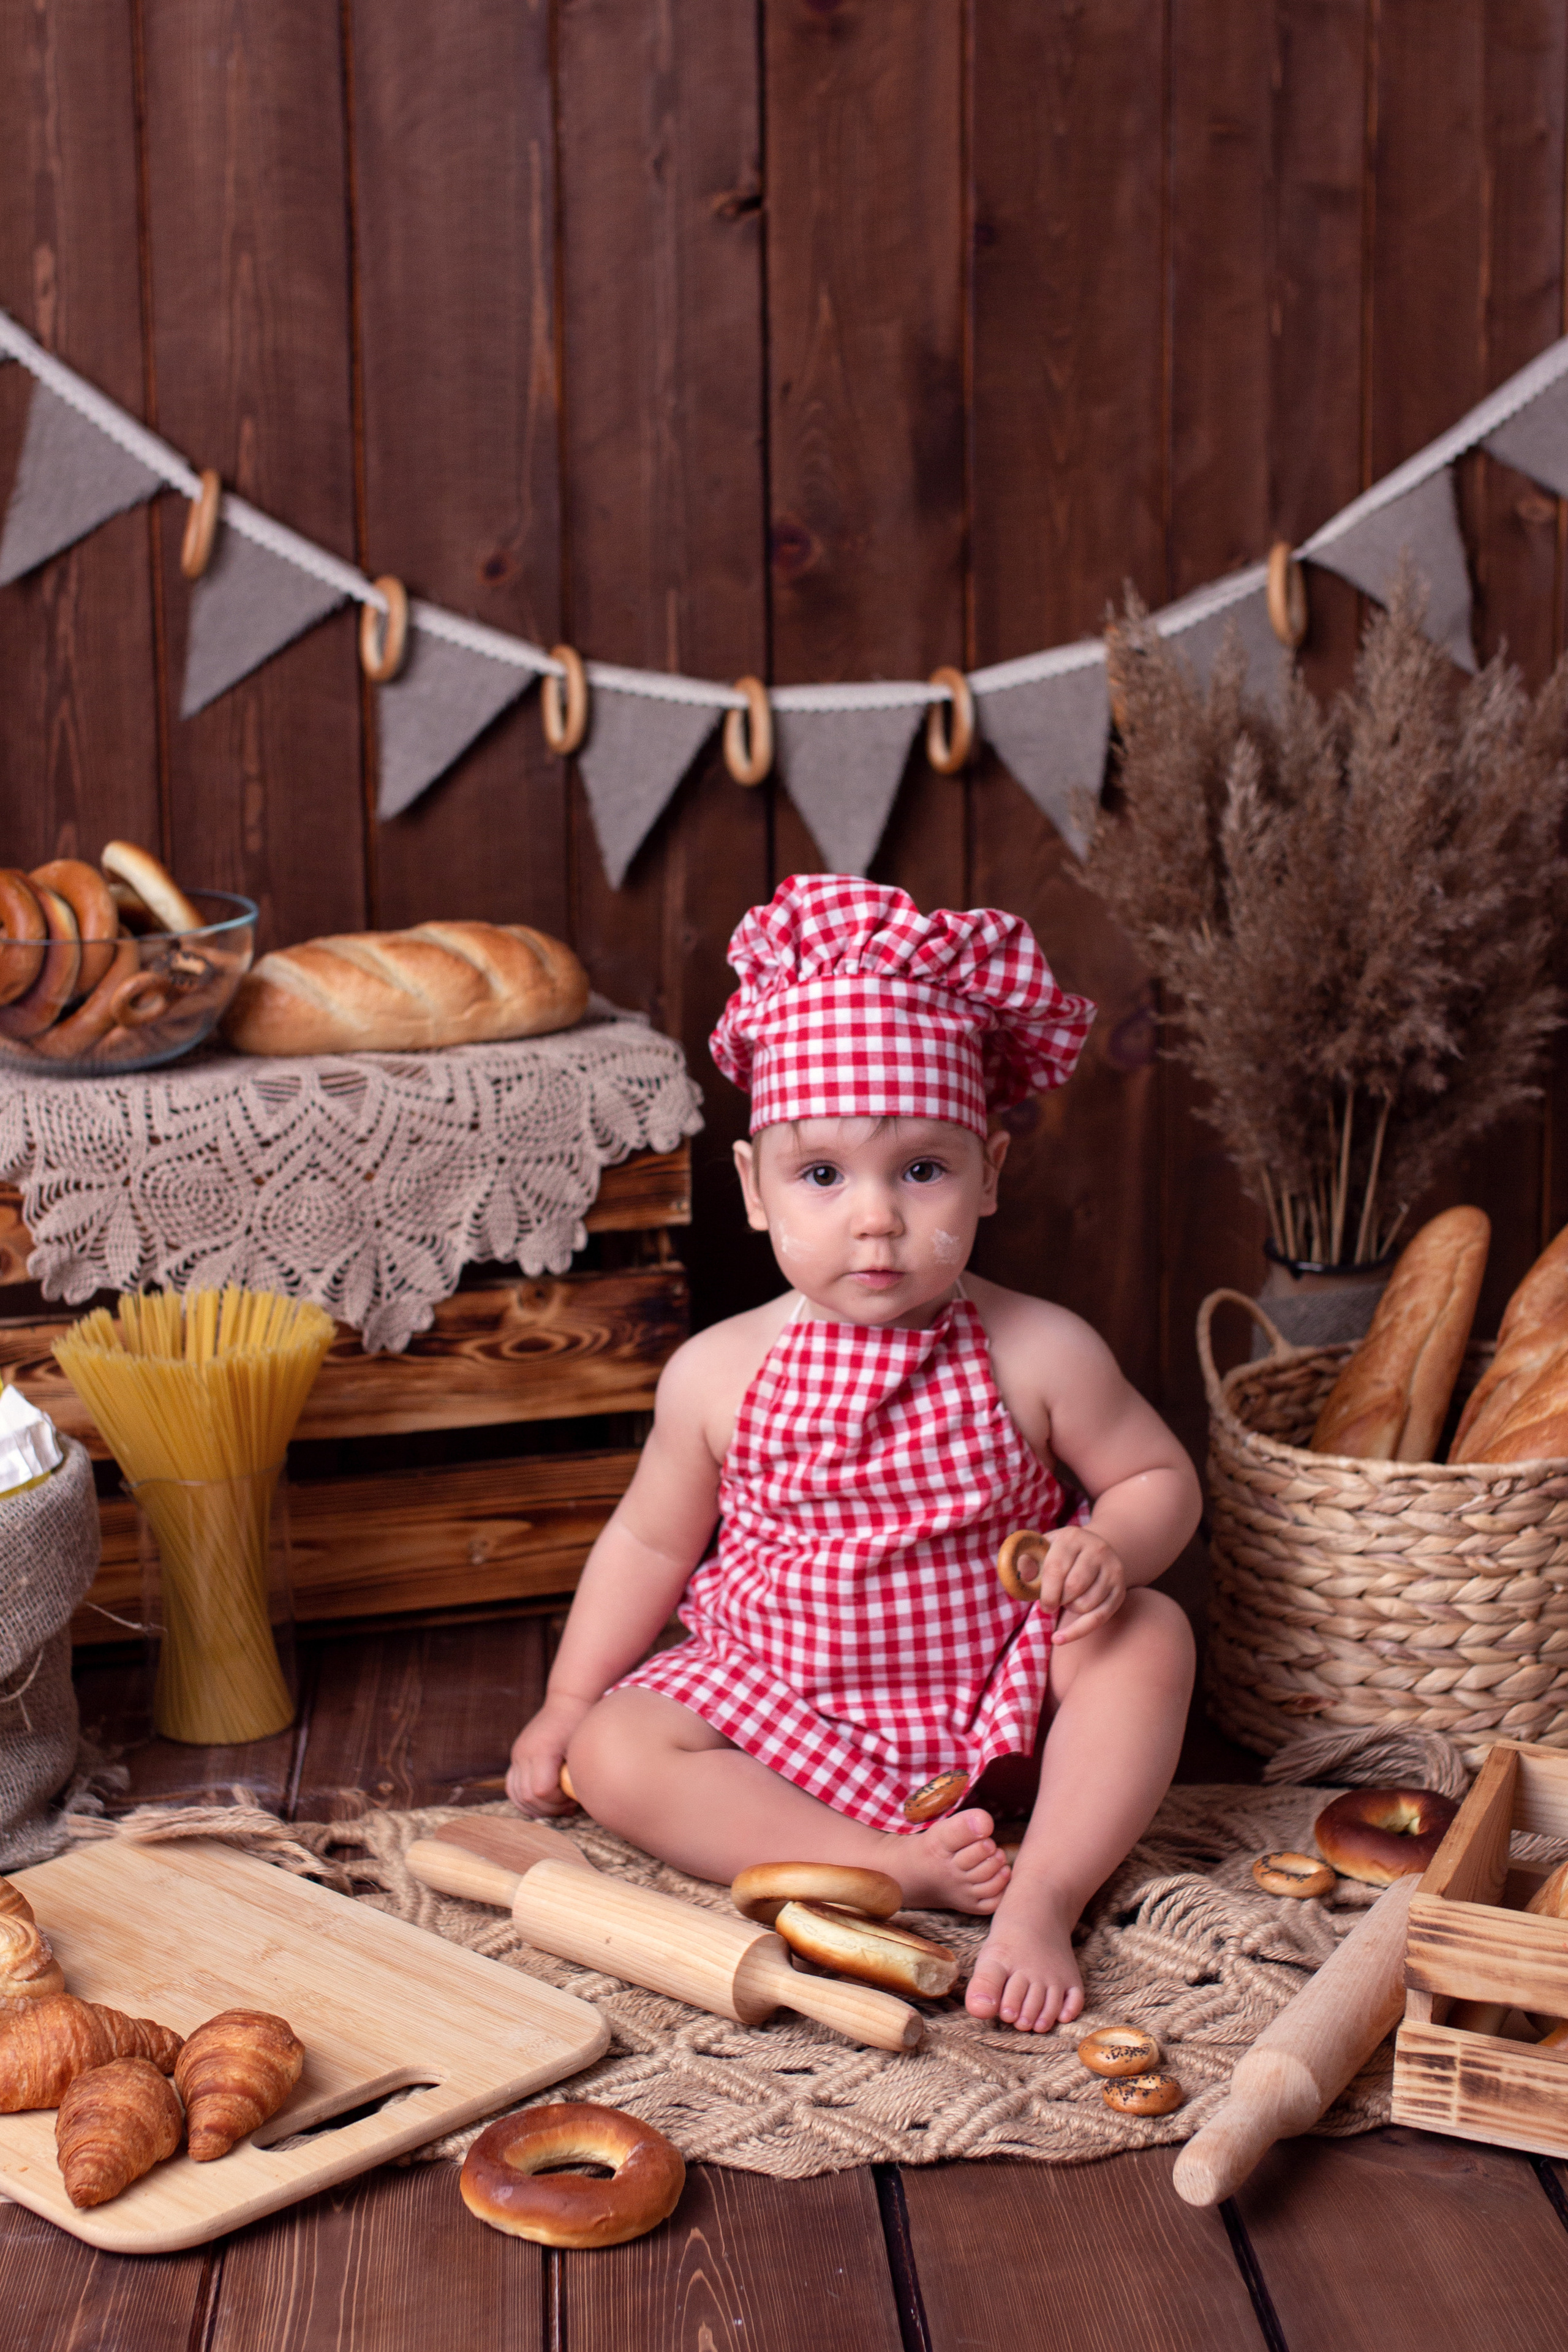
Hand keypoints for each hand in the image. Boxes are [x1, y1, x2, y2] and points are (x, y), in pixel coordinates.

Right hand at [505, 1691, 594, 1814]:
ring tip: (557, 1805)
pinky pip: (512, 1787)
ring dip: (537, 1807)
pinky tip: (543, 1802)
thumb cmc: (580, 1724)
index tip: (572, 1796)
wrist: (568, 1702)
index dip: (557, 1800)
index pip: (541, 1790)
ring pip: (516, 1795)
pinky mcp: (516, 1757)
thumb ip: (578, 1774)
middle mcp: (524, 1753)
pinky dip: (525, 1800)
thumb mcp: (583, 1747)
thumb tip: (579, 1800)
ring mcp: (517, 1755)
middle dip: (549, 1808)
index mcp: (541, 1750)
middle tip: (568, 1805)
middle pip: (527, 1796)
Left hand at [1028, 1527, 1126, 1643]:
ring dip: (1070, 1609)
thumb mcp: (1042, 1550)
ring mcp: (1112, 1569)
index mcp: (1072, 1538)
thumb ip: (1026, 1562)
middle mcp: (1097, 1550)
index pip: (1056, 1568)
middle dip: (1058, 1600)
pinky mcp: (1119, 1590)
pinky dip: (1077, 1632)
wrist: (1095, 1550)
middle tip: (1052, 1602)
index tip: (1042, 1604)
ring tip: (1068, 1599)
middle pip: (1073, 1587)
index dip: (1045, 1591)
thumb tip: (1023, 1579)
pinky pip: (1098, 1618)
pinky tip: (1059, 1638)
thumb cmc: (1059, 1555)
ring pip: (1085, 1604)